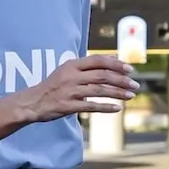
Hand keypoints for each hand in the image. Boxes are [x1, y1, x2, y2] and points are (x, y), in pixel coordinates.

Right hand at [19, 55, 138, 122]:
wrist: (33, 102)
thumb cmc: (54, 85)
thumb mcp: (68, 70)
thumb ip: (89, 66)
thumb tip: (114, 59)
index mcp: (71, 65)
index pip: (98, 61)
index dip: (116, 64)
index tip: (130, 69)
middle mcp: (71, 76)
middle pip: (102, 76)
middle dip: (121, 80)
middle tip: (135, 84)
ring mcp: (70, 91)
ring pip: (99, 90)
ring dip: (118, 93)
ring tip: (131, 95)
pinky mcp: (68, 106)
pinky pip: (91, 106)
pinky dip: (106, 107)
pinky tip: (117, 108)